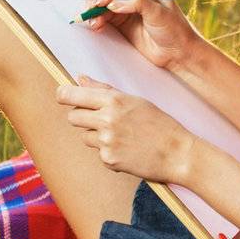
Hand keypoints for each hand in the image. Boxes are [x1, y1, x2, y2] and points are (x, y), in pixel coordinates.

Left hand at [54, 75, 195, 183]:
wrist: (178, 153)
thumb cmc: (159, 124)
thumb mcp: (135, 100)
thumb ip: (104, 89)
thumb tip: (79, 78)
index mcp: (114, 100)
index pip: (71, 95)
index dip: (63, 95)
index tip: (62, 96)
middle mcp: (107, 119)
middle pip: (72, 117)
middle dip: (81, 118)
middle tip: (100, 120)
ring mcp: (106, 141)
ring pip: (85, 136)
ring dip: (96, 136)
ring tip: (122, 136)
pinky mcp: (108, 160)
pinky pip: (98, 153)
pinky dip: (109, 152)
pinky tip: (128, 150)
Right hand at [79, 0, 201, 70]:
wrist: (175, 52)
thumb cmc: (174, 29)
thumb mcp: (158, 13)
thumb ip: (136, 3)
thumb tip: (112, 2)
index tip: (106, 1)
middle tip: (93, 8)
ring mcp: (124, 0)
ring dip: (94, 7)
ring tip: (94, 21)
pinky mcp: (118, 15)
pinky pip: (101, 12)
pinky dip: (95, 17)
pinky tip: (96, 25)